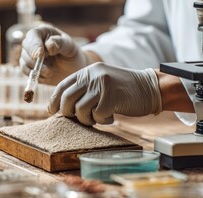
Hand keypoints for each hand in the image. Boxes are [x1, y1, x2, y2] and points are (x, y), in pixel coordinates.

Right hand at [20, 24, 88, 85]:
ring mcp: (30, 55)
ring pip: (24, 61)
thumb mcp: (70, 47)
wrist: (73, 70)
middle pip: (25, 47)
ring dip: (36, 69)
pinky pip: (25, 71)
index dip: (34, 44)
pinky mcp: (29, 67)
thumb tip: (48, 45)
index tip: (40, 54)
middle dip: (34, 59)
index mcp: (44, 33)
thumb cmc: (72, 55)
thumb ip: (60, 43)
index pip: (33, 35)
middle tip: (47, 69)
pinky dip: (34, 76)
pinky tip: (46, 76)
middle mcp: (34, 42)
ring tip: (50, 72)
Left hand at [48, 63, 162, 125]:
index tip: (52, 112)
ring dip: (88, 119)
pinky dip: (102, 121)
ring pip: (80, 110)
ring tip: (98, 117)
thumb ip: (83, 90)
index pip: (62, 86)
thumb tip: (62, 108)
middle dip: (69, 113)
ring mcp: (102, 85)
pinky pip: (97, 116)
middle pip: (67, 99)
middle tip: (81, 118)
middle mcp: (93, 75)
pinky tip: (111, 117)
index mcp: (87, 71)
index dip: (54, 101)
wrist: (150, 88)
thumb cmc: (123, 91)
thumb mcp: (100, 84)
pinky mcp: (112, 96)